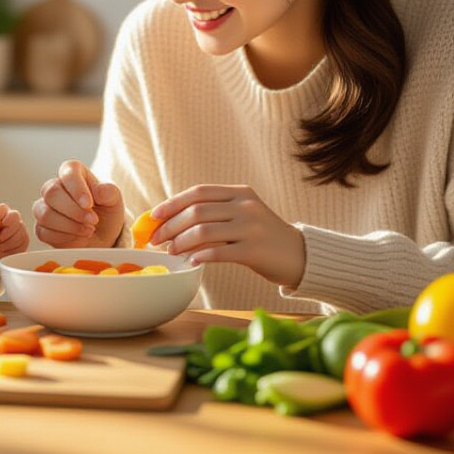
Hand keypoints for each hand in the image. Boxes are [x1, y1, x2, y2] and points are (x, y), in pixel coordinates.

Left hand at [0, 203, 29, 271]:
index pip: (2, 208)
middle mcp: (11, 217)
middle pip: (15, 217)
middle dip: (7, 229)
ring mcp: (19, 227)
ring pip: (19, 231)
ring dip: (8, 242)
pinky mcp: (24, 238)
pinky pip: (22, 241)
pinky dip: (12, 248)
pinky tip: (5, 249)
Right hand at [32, 160, 124, 248]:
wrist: (101, 237)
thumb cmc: (106, 213)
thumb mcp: (114, 201)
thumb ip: (110, 192)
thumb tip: (100, 191)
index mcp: (73, 173)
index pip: (68, 172)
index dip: (77, 188)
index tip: (89, 204)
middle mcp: (55, 187)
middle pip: (51, 193)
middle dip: (74, 210)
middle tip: (93, 220)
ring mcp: (44, 207)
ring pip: (45, 214)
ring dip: (69, 225)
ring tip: (88, 230)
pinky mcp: (41, 227)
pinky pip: (43, 232)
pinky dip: (63, 237)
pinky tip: (77, 237)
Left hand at [151, 185, 306, 287]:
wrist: (298, 254)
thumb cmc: (262, 236)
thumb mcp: (242, 213)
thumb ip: (215, 211)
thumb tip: (171, 220)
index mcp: (239, 193)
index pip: (198, 192)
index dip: (172, 203)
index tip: (154, 216)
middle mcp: (245, 206)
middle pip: (197, 211)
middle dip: (170, 226)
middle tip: (156, 239)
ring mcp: (251, 227)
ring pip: (204, 231)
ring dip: (181, 242)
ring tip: (171, 251)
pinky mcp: (254, 250)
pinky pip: (219, 252)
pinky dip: (200, 256)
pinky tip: (191, 261)